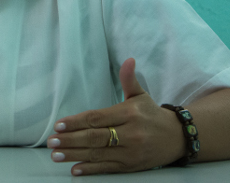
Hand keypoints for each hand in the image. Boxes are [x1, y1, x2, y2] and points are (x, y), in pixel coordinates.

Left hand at [46, 58, 184, 174]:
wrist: (178, 138)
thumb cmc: (152, 114)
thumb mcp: (141, 95)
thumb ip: (129, 79)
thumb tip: (128, 60)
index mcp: (130, 113)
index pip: (97, 118)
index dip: (76, 122)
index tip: (59, 125)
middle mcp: (131, 133)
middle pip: (95, 137)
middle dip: (71, 139)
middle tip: (51, 141)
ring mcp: (131, 152)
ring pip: (98, 154)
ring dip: (75, 155)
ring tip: (56, 155)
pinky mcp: (132, 166)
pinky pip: (108, 168)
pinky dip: (91, 170)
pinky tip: (75, 169)